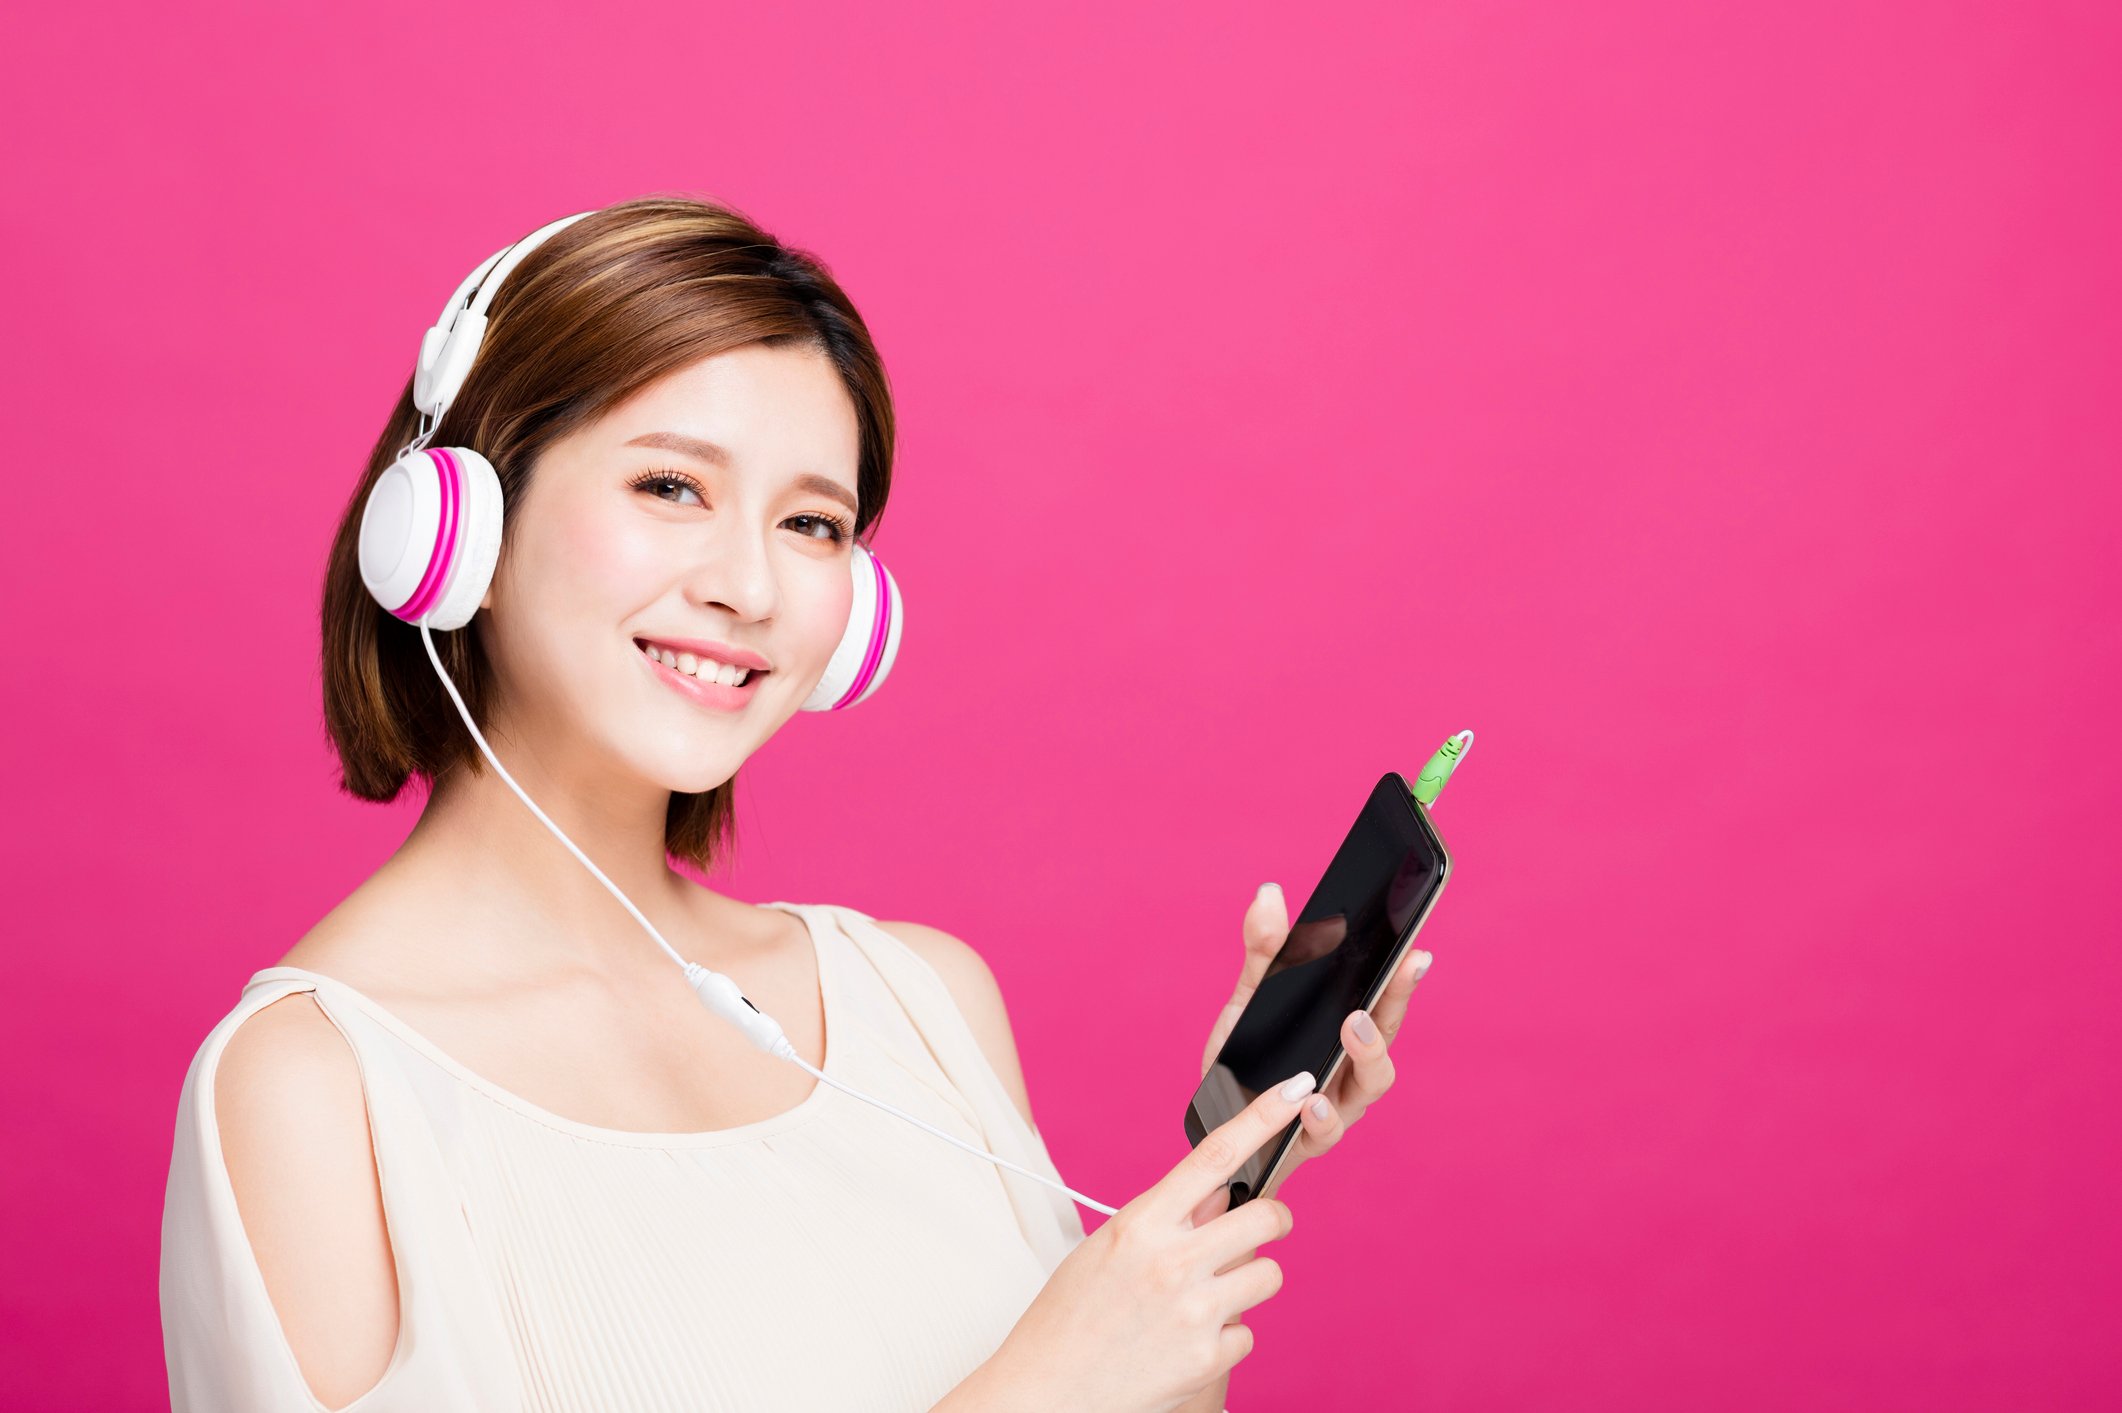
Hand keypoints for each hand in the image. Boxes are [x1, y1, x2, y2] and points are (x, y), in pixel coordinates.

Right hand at [983, 1076, 1311, 1412]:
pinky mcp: (1208, 1358)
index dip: (1263, 1118)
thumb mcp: (1106, 1249)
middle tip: (1259, 1228)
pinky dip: (1226, 1336)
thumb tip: (1219, 1195)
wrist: (1047, 1392)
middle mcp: (1172, 1262)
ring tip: (1204, 1297)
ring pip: (1269, 1276)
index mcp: (1141, 1224)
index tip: (1296, 1091)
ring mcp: (1194, 1312)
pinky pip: (1248, 1332)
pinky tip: (1186, 1341)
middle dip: (1273, 1220)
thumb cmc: (1068, 1316)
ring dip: (1248, 1280)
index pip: (1214, 1156)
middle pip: (1267, 1218)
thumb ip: (1166, 1219)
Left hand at [1198, 882, 1432, 1192]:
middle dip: (1397, 1001)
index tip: (1416, 949)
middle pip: (1388, 1033)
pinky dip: (1323, 1116)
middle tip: (1398, 972)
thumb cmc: (1246, 1057)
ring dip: (1368, 1054)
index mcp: (1345, 1030)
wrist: (1216, 1121)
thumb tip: (1269, 893)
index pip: (1383, 999)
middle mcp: (1352, 1067)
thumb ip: (1265, 950)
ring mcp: (1337, 1103)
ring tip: (1352, 1028)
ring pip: (1371, 1084)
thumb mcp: (1250, 997)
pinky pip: (1326, 1131)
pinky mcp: (1308, 1139)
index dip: (1403, 976)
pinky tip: (1312, 1100)